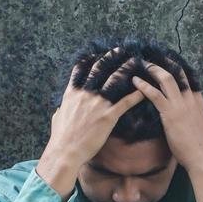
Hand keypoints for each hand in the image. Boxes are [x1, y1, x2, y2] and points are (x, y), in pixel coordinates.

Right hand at [39, 48, 148, 188]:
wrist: (65, 152)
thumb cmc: (60, 138)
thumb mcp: (57, 117)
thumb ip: (62, 108)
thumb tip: (61, 106)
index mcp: (72, 93)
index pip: (80, 70)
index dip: (90, 59)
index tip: (97, 53)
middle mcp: (85, 94)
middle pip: (100, 69)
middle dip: (110, 57)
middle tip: (120, 49)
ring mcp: (97, 104)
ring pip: (115, 80)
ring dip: (126, 68)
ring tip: (135, 61)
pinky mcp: (108, 116)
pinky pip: (126, 102)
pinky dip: (136, 94)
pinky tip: (145, 89)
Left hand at [131, 59, 202, 173]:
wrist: (200, 156)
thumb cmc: (195, 145)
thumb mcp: (195, 123)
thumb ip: (187, 113)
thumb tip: (177, 112)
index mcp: (197, 99)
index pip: (188, 76)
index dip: (176, 67)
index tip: (166, 60)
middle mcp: (190, 97)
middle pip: (178, 72)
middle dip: (164, 62)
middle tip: (151, 57)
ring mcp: (181, 103)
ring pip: (166, 78)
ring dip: (153, 69)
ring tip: (142, 64)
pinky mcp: (170, 112)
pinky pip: (155, 94)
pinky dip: (144, 86)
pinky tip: (135, 81)